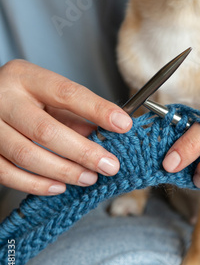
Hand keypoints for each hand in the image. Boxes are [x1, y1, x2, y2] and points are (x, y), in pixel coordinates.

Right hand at [0, 60, 131, 195]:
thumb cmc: (23, 98)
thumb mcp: (48, 95)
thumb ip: (75, 113)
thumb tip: (109, 135)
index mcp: (25, 77)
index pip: (66, 93)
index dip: (97, 110)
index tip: (123, 125)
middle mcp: (3, 98)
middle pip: (45, 130)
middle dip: (83, 152)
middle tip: (109, 165)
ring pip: (26, 155)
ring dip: (63, 171)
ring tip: (89, 178)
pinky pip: (7, 173)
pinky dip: (35, 185)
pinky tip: (58, 187)